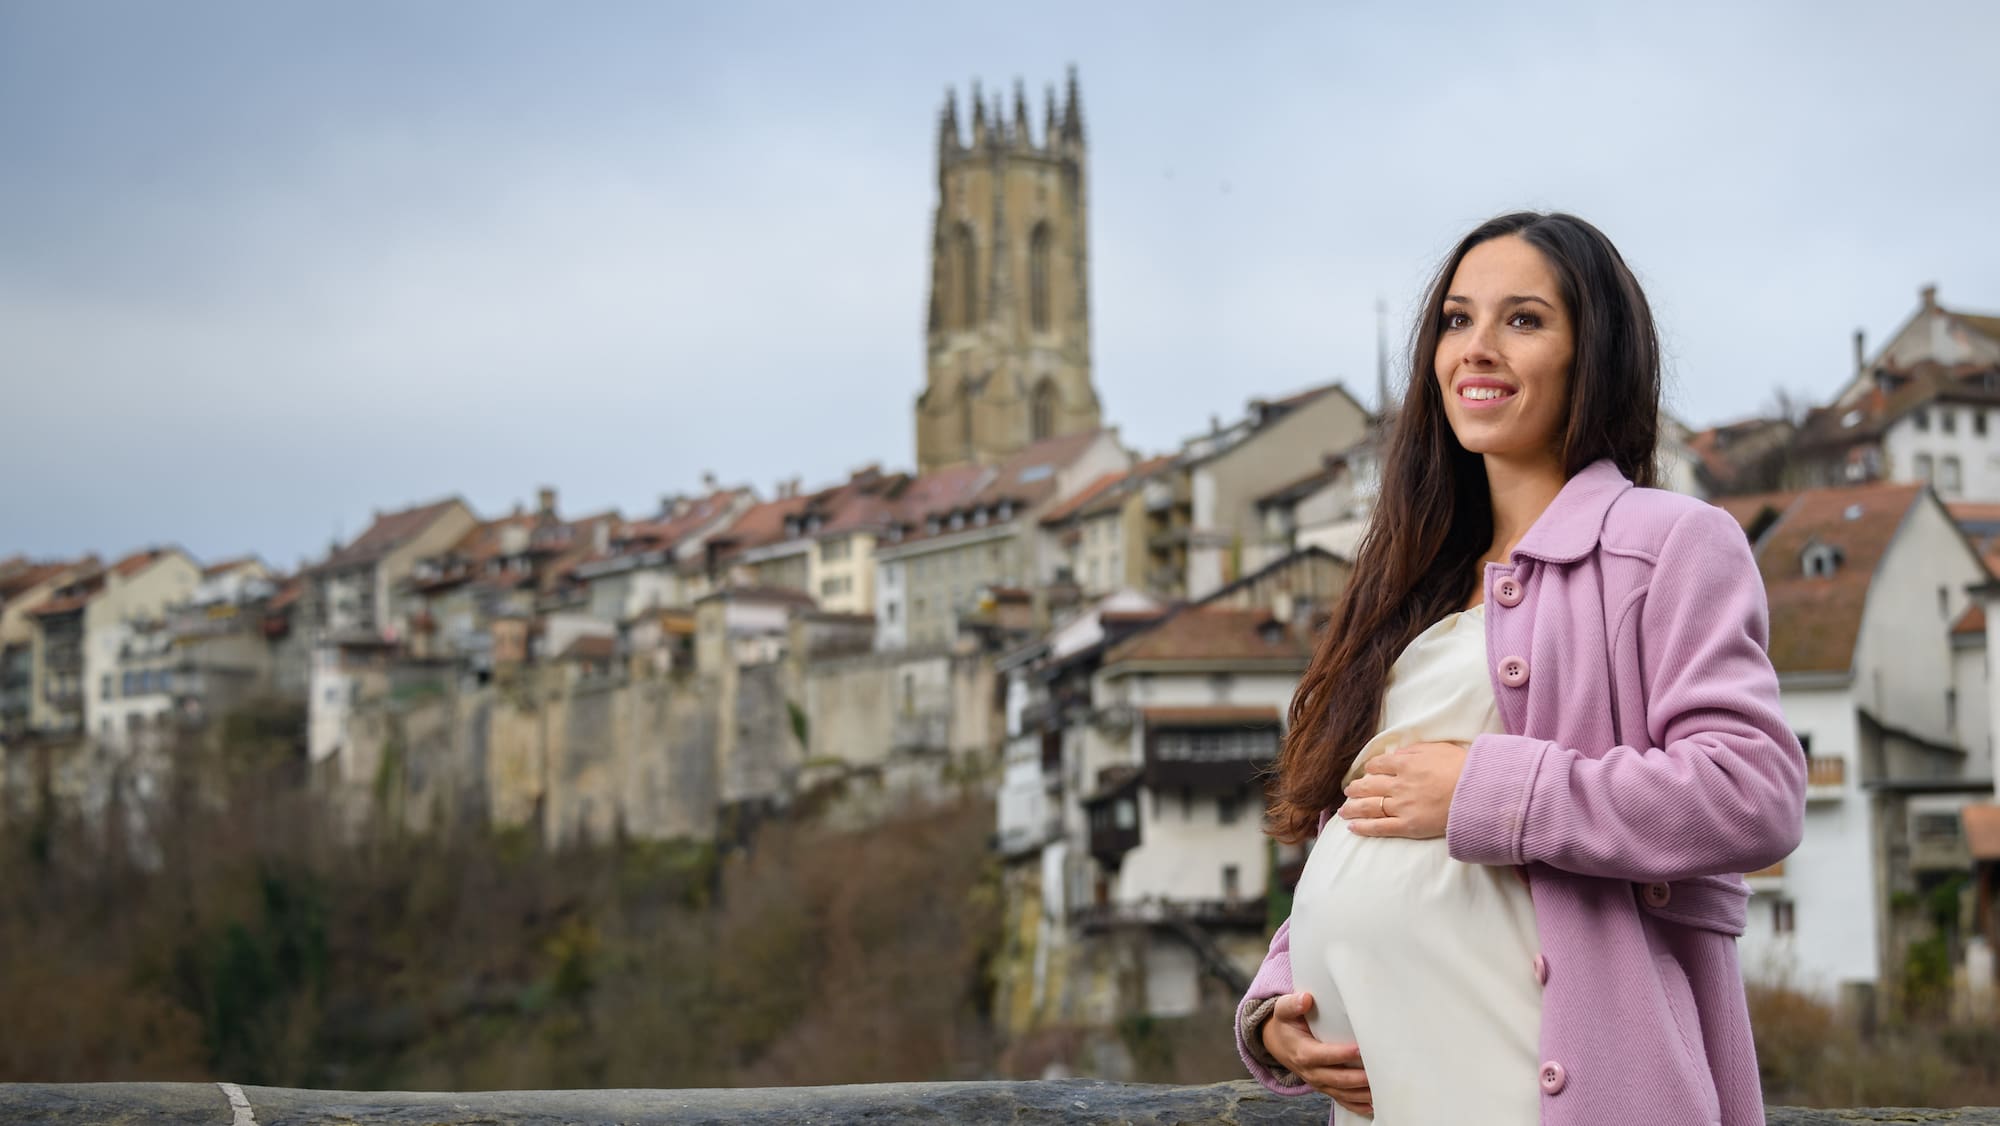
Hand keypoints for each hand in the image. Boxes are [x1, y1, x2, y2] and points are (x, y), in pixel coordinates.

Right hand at [1261, 991, 1371, 1114]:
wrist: (1277, 1043)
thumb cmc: (1285, 1025)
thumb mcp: (1282, 1011)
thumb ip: (1292, 1004)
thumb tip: (1306, 999)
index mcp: (1302, 1052)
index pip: (1323, 1055)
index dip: (1340, 1054)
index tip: (1358, 1049)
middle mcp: (1310, 1071)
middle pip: (1336, 1078)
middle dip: (1357, 1078)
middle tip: (1376, 1073)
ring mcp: (1318, 1082)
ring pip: (1341, 1092)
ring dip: (1361, 1094)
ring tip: (1380, 1090)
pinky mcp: (1324, 1087)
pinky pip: (1341, 1099)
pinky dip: (1356, 1105)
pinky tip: (1371, 1105)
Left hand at [1338, 741, 1467, 838]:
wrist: (1477, 792)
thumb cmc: (1462, 767)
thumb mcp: (1437, 748)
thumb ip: (1414, 750)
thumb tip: (1398, 753)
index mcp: (1405, 764)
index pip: (1377, 765)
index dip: (1370, 770)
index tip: (1367, 773)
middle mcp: (1398, 784)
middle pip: (1368, 786)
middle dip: (1355, 789)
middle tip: (1348, 792)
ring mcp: (1402, 806)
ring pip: (1369, 806)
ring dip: (1352, 808)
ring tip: (1343, 810)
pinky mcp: (1408, 825)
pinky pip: (1380, 827)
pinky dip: (1363, 827)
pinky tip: (1351, 827)